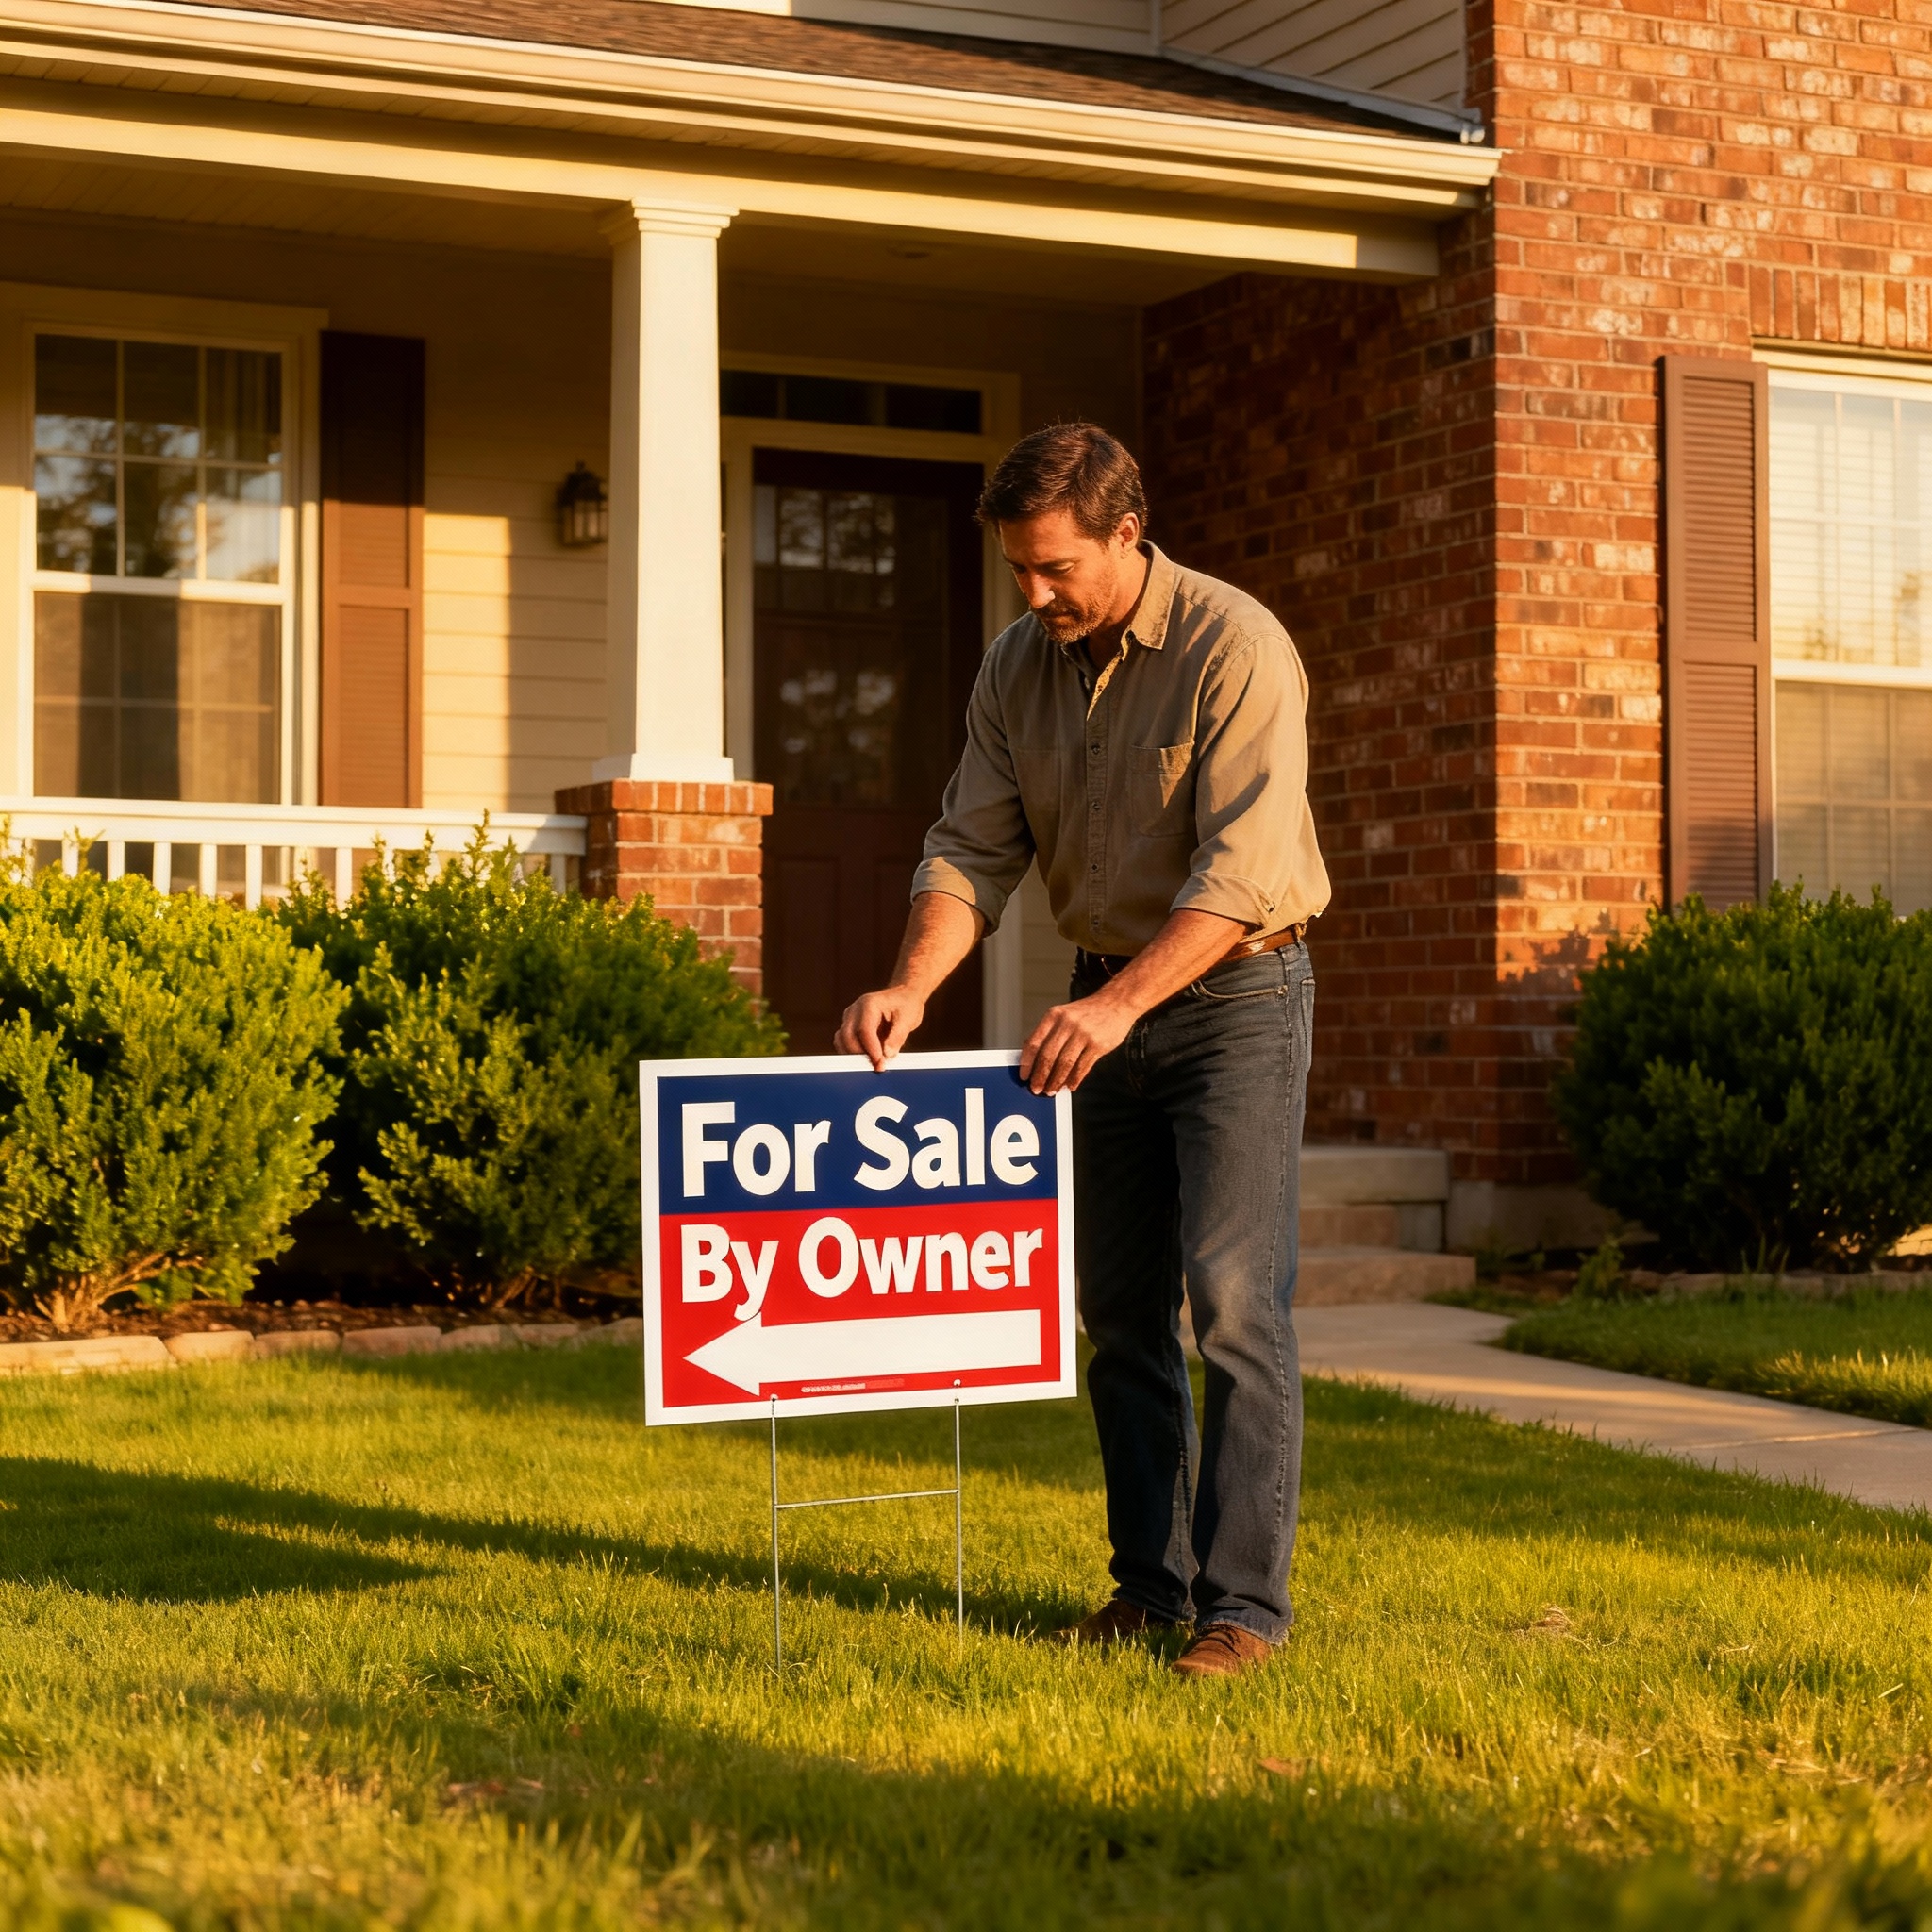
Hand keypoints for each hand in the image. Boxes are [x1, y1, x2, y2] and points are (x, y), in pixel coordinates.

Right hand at [835, 987, 927, 1069]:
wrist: (903, 996)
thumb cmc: (906, 1004)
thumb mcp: (908, 1019)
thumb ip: (897, 1036)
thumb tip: (887, 1054)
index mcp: (869, 1004)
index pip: (864, 1030)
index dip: (871, 1049)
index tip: (880, 1063)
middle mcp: (855, 1010)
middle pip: (847, 1036)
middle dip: (860, 1055)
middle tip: (878, 1067)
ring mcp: (850, 1018)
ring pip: (841, 1041)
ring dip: (854, 1055)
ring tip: (874, 1063)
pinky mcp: (849, 1027)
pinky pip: (844, 1043)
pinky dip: (852, 1053)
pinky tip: (868, 1059)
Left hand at [1018, 990, 1134, 1094]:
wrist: (1116, 1002)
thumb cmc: (1086, 1013)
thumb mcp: (1063, 1014)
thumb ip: (1048, 1033)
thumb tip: (1030, 1056)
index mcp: (1054, 1015)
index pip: (1034, 1042)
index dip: (1027, 1063)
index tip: (1024, 1076)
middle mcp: (1067, 1023)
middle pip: (1048, 1056)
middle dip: (1040, 1076)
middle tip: (1037, 1089)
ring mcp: (1084, 1033)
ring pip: (1065, 1064)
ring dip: (1056, 1081)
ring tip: (1052, 1090)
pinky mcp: (1099, 1044)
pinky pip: (1082, 1067)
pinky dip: (1074, 1079)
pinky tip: (1069, 1086)